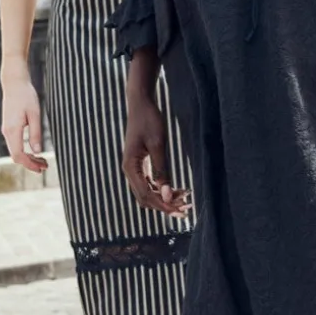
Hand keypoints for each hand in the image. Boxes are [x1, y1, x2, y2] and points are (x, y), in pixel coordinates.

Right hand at [1, 70, 46, 172]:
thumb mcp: (35, 114)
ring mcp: (6, 130)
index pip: (18, 155)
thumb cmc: (26, 95)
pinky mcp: (8, 126)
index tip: (42, 168)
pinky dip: (24, 150)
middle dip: (30, 164)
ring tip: (42, 161)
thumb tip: (38, 152)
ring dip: (28, 158)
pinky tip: (34, 151)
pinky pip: (14, 144)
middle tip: (45, 167)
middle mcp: (6, 132)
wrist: (14, 82)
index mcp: (12, 130)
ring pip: (15, 151)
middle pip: (16, 156)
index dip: (30, 164)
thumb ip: (36, 134)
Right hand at [123, 54, 190, 217]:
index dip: (163, 206)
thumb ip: (162, 170)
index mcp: (131, 167)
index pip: (146, 195)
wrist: (141, 103)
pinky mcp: (141, 165)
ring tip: (185, 200)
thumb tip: (166, 195)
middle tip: (185, 210)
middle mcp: (130, 171)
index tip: (180, 211)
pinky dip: (164, 189)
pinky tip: (178, 190)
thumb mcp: (158, 144)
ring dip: (165, 199)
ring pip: (149, 193)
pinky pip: (151, 184)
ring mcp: (135, 169)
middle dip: (165, 206)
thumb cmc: (149, 120)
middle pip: (146, 198)